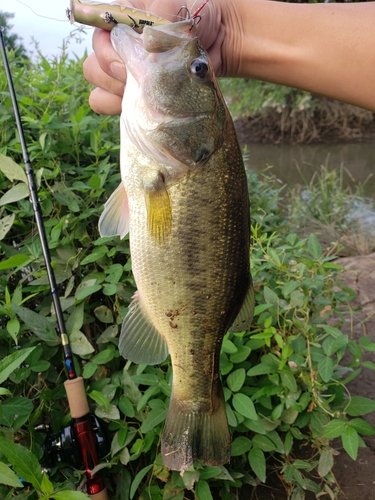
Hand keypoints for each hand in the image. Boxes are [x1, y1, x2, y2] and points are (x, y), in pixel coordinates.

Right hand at [83, 0, 237, 114]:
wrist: (221, 41)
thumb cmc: (199, 17)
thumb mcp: (179, 10)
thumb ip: (159, 23)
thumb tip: (144, 47)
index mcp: (123, 20)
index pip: (97, 35)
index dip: (107, 51)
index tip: (128, 61)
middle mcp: (118, 46)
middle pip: (94, 66)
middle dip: (114, 76)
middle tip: (142, 79)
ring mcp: (125, 73)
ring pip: (99, 88)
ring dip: (117, 94)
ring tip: (144, 94)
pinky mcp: (135, 96)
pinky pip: (110, 106)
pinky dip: (119, 109)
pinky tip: (139, 108)